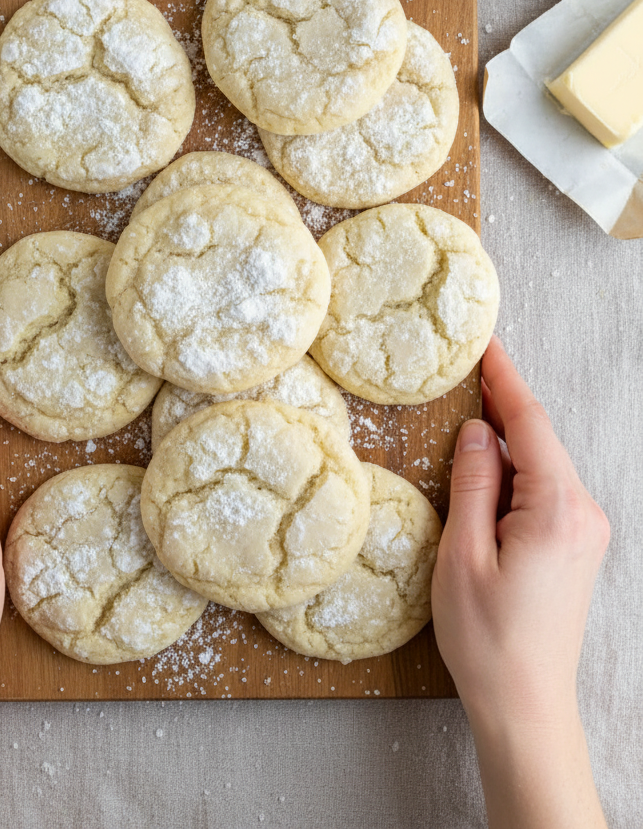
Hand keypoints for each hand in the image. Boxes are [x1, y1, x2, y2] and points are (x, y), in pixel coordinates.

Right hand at [431, 336, 608, 828]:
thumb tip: (477, 431)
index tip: (487, 344)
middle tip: (466, 374)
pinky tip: (485, 476)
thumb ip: (473, 483)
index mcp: (557, 509)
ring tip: (464, 427)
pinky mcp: (577, 548)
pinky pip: (545, 492)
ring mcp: (586, 532)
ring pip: (542, 466)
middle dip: (502, 407)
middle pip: (539, 441)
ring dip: (506, 444)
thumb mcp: (462, 555)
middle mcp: (583, 513)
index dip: (505, 379)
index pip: (529, 423)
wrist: (526, 705)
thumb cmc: (488, 639)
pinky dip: (515, 475)